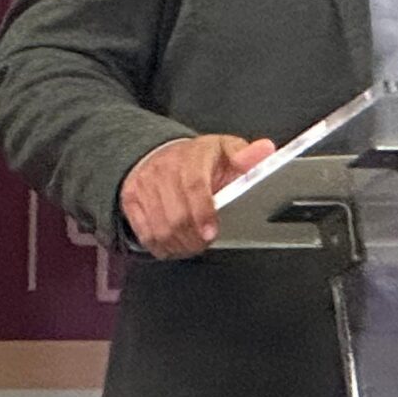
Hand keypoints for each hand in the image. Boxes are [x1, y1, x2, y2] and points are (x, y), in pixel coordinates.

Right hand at [118, 133, 275, 259]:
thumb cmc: (197, 158)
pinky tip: (175, 243)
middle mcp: (164, 169)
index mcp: (192, 156)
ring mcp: (145, 185)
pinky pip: (145, 234)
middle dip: (195, 237)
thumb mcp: (225, 149)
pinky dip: (162, 246)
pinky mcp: (132, 200)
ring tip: (193, 244)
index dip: (203, 211)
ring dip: (180, 244)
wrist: (157, 153)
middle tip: (206, 241)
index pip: (194, 185)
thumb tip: (266, 150)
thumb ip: (246, 155)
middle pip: (177, 214)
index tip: (212, 231)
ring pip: (160, 228)